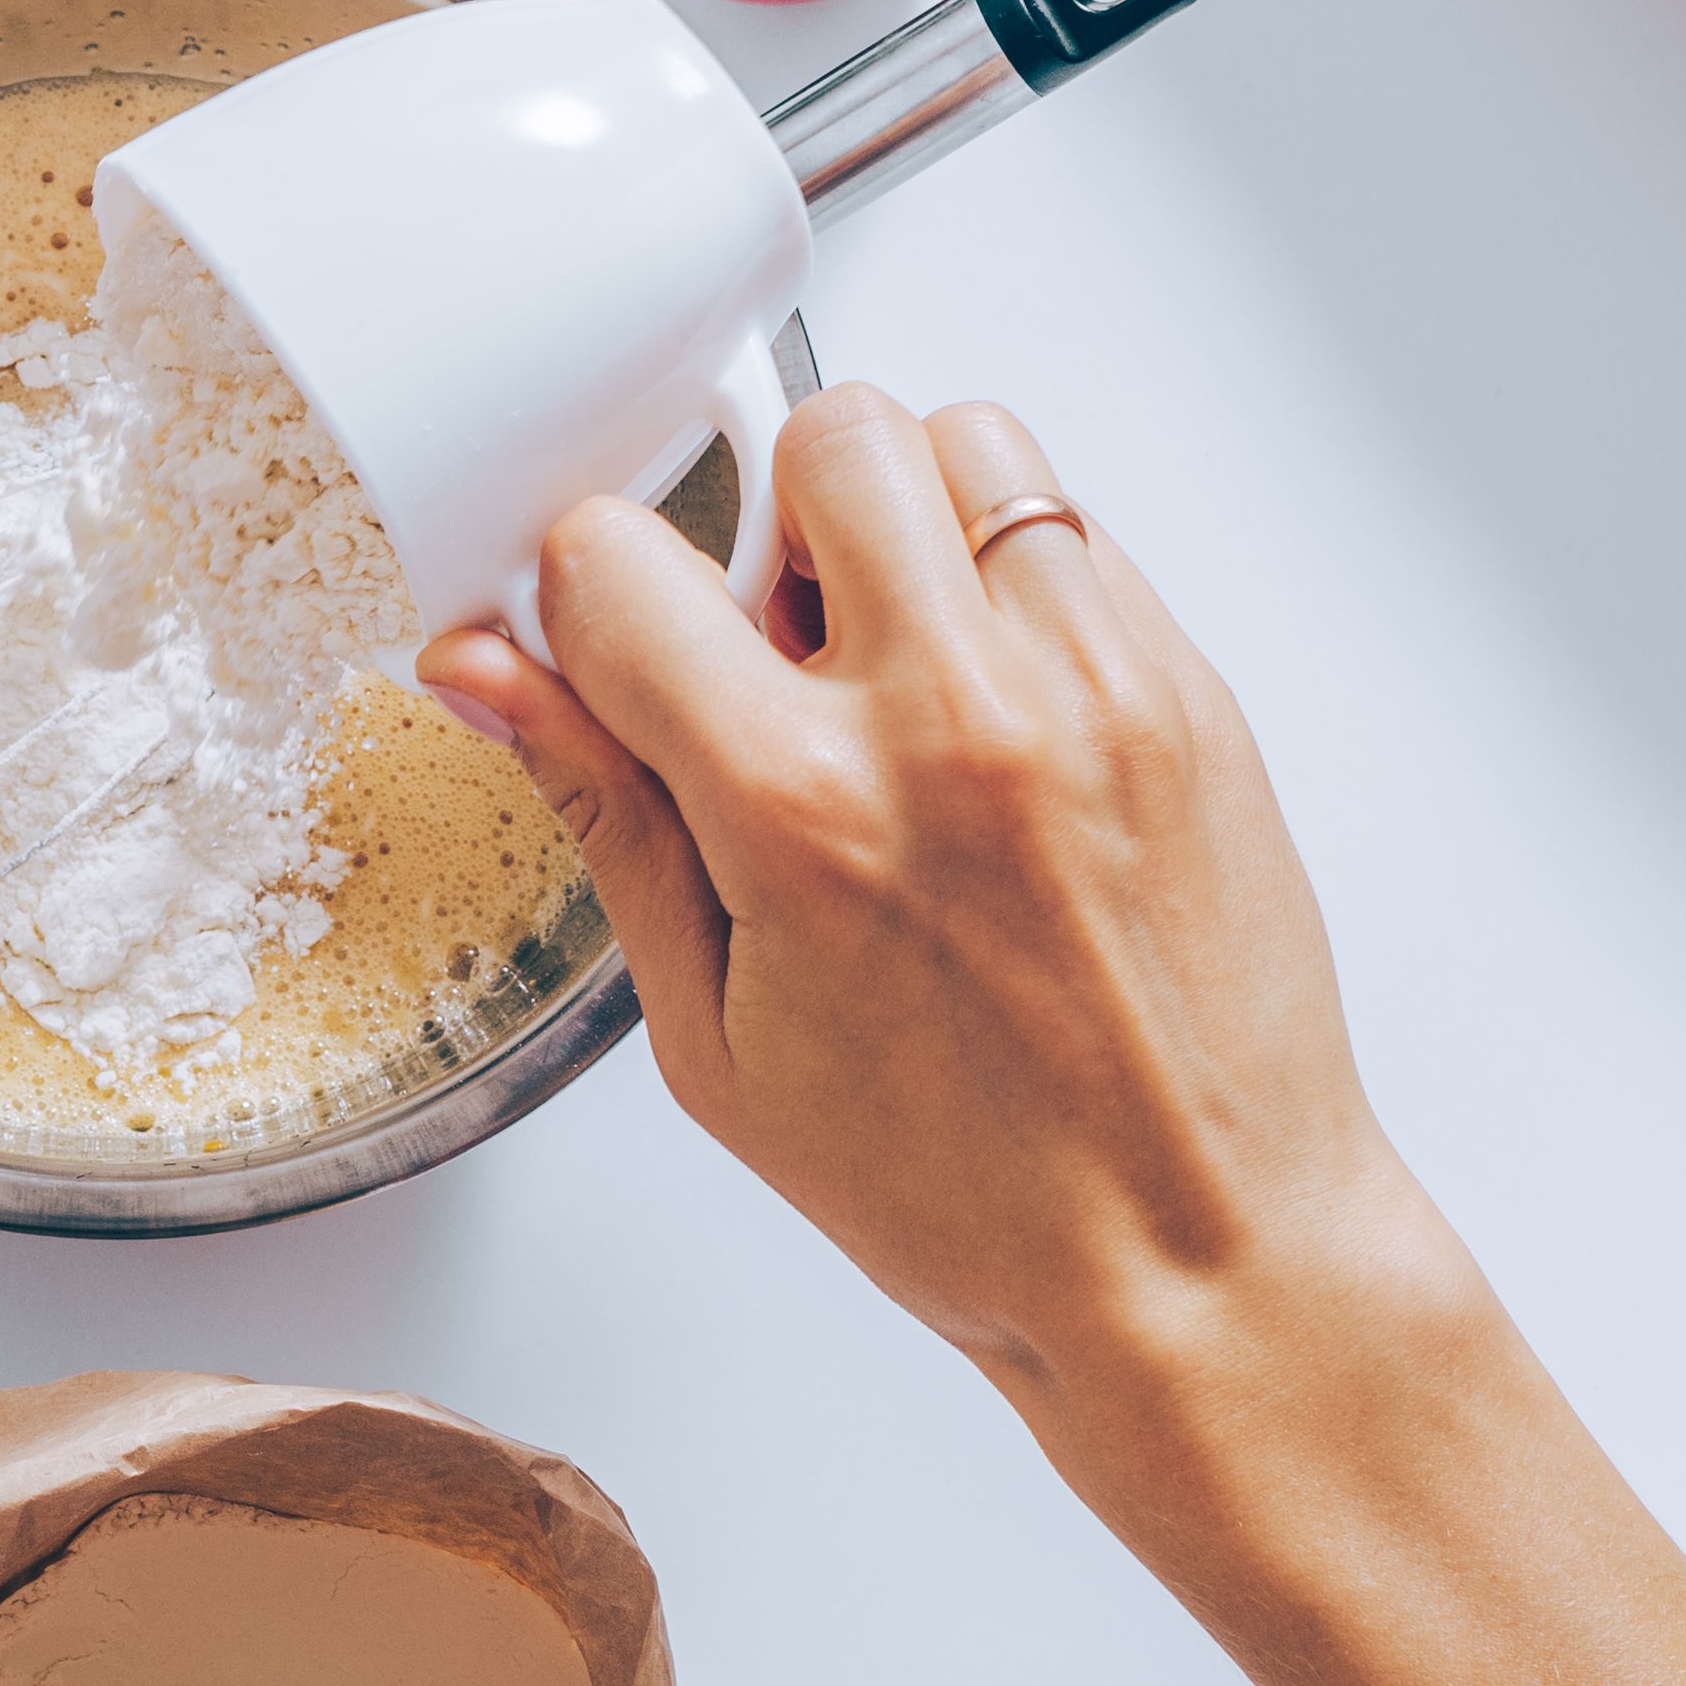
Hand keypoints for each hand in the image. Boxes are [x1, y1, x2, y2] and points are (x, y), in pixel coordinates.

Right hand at [419, 388, 1488, 1483]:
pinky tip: (1002, 718)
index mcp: (804, 812)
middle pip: (822, 430)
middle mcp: (957, 719)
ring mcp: (1095, 688)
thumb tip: (488, 672)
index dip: (592, 596)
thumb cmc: (967, 1189)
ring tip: (904, 669)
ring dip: (911, 523)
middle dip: (772, 522)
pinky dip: (1019, 583)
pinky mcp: (1190, 690)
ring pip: (969, 441)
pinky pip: (1081, 528)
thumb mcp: (716, 1037)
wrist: (1197, 1254)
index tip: (621, 651)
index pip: (619, 558)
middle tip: (784, 652)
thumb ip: (609, 817)